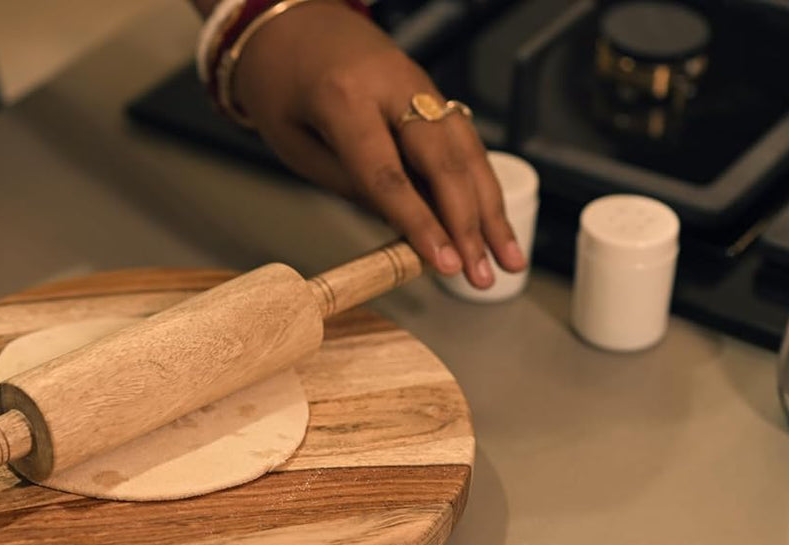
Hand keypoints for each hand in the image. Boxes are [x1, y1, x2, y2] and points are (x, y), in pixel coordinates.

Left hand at [230, 0, 525, 287]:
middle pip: (443, 161)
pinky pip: (464, 141)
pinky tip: (496, 222)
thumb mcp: (296, 144)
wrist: (291, 26)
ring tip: (506, 260)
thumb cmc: (282, 86)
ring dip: (490, 210)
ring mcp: (419, 85)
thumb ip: (350, 184)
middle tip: (482, 274)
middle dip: (469, 224)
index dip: (420, 223)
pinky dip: (481, 185)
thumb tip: (403, 228)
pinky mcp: (432, 92)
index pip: (389, 174)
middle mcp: (392, 87)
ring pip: (467, 151)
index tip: (443, 263)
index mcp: (344, 99)